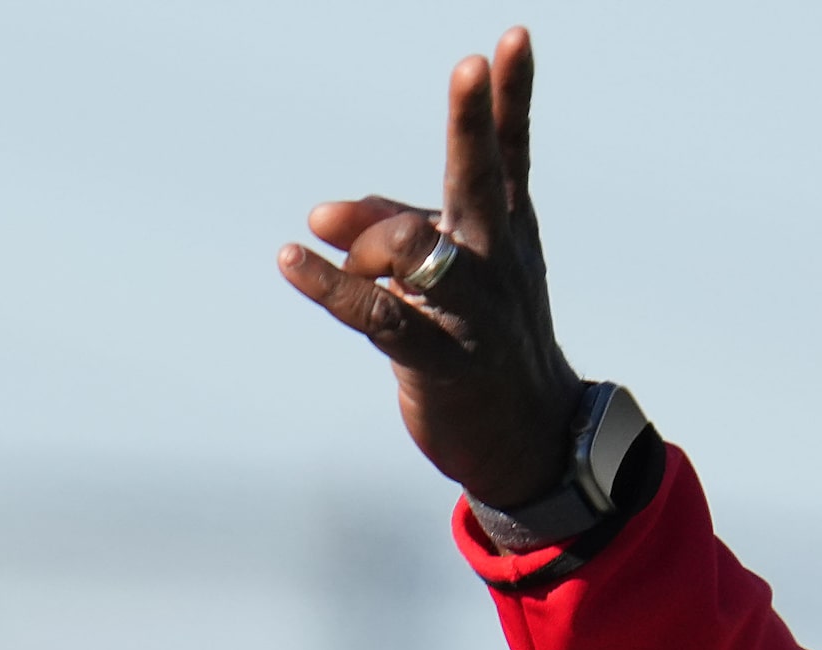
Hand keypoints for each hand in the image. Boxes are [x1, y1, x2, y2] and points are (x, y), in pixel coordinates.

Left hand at [280, 27, 585, 510]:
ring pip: (419, 248)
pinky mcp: (440, 361)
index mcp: (507, 231)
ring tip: (334, 246)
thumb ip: (388, 229)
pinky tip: (292, 261)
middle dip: (472, 123)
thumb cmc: (482, 342)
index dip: (510, 97)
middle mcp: (496, 262)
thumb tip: (319, 213)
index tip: (509, 39)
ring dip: (370, 239)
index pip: (509, 152)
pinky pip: (378, 316)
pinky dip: (330, 287)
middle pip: (480, 180)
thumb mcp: (448, 277)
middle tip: (467, 67)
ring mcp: (473, 313)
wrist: (528, 436)